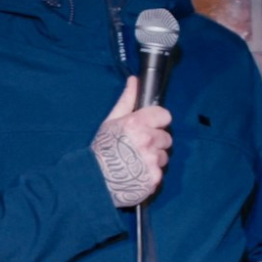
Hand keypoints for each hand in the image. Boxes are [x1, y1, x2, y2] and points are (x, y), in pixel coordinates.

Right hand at [92, 76, 171, 207]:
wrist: (95, 180)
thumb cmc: (102, 149)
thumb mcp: (111, 121)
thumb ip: (127, 100)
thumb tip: (135, 80)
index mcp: (137, 123)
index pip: (165, 116)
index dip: (157, 121)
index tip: (149, 126)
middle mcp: (147, 140)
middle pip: (166, 137)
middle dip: (155, 141)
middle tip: (138, 147)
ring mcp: (152, 160)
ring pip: (164, 156)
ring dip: (154, 158)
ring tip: (136, 161)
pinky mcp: (154, 177)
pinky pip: (160, 172)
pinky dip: (151, 173)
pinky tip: (138, 173)